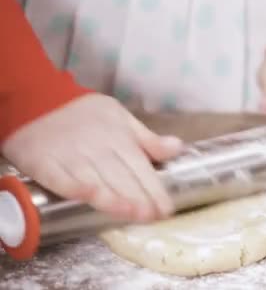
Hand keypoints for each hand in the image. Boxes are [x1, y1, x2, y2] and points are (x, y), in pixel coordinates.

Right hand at [1, 93, 183, 221]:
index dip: (154, 188)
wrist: (38, 98)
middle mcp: (97, 148)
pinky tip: (90, 197)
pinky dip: (75, 187)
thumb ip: (148, 139)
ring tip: (132, 214)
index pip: (140, 167)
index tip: (166, 208)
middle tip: (153, 216)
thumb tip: (178, 147)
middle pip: (120, 176)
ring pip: (95, 180)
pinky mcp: (44, 162)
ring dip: (114, 198)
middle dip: (138, 197)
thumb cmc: (84, 112)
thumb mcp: (121, 118)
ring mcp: (70, 156)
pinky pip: (61, 177)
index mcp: (118, 138)